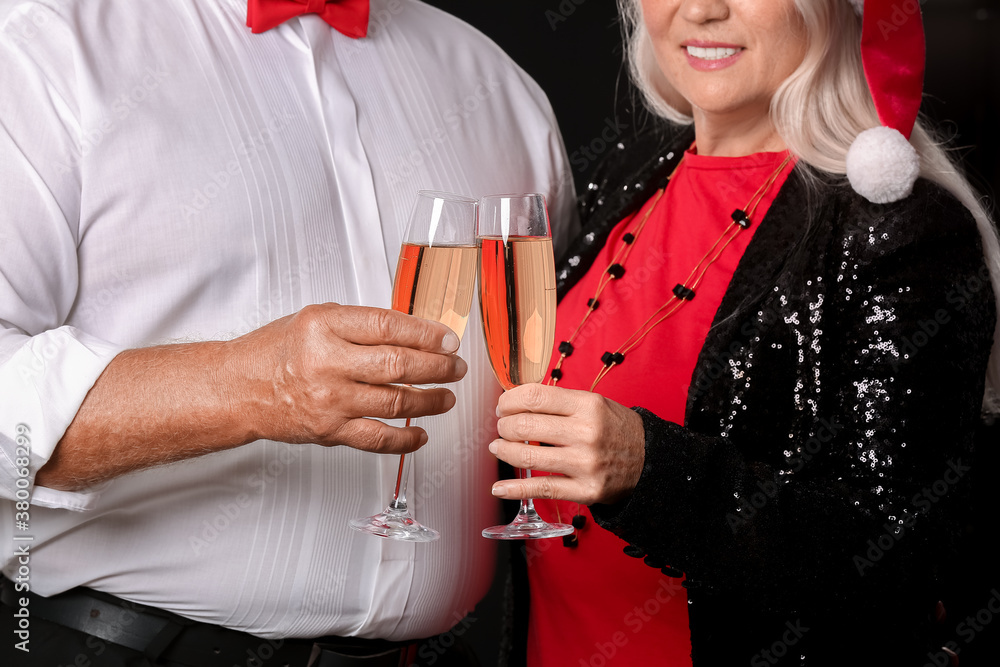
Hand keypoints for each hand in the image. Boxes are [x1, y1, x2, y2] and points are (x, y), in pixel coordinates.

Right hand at [230, 303, 466, 453]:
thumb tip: (415, 335)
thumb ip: (361, 326)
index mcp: (324, 326)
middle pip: (399, 365)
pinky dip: (405, 439)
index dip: (427, 333)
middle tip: (456, 367)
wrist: (238, 389)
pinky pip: (377, 438)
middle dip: (438, 367)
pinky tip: (420, 434)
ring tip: (446, 397)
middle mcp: (328, 363)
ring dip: (430, 401)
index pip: (389, 327)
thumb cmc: (276, 351)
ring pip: (395, 402)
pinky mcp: (329, 431)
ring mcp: (330, 401)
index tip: (448, 339)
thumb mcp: (316, 319)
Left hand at [488, 384, 645, 505]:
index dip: (510, 400)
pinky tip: (500, 488)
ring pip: (527, 455)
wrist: (650, 461)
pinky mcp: (584, 490)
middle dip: (504, 425)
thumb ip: (560, 402)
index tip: (502, 405)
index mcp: (588, 406)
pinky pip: (540, 488)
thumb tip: (518, 401)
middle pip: (526, 424)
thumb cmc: (617, 430)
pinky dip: (514, 489)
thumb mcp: (596, 404)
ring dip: (504, 451)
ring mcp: (584, 463)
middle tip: (502, 426)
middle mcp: (586, 433)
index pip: (536, 396)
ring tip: (499, 448)